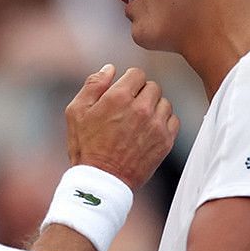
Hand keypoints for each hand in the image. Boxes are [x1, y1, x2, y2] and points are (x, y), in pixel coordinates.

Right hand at [65, 64, 179, 189]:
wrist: (102, 181)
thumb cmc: (85, 147)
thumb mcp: (76, 112)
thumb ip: (93, 85)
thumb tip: (110, 68)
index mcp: (118, 97)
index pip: (137, 73)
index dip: (129, 81)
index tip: (123, 93)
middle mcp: (140, 108)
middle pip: (153, 86)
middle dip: (141, 94)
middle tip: (129, 109)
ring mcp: (156, 125)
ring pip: (164, 102)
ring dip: (154, 108)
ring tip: (139, 121)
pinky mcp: (165, 141)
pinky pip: (173, 120)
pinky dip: (163, 122)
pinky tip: (149, 131)